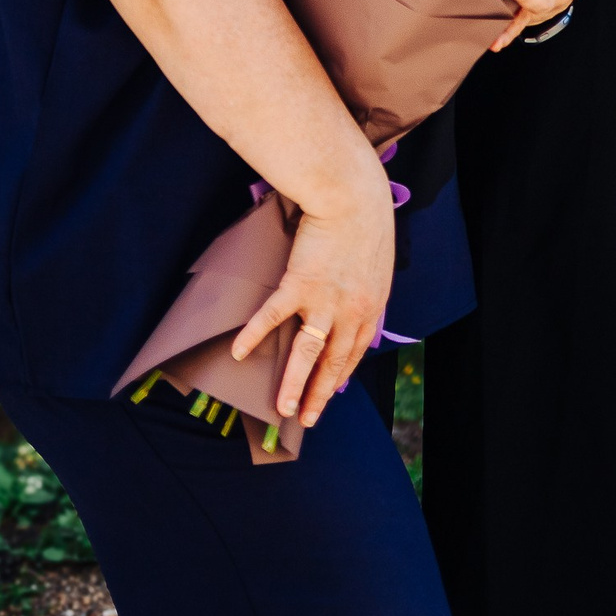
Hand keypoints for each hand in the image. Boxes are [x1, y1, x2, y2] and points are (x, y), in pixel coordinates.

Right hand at [231, 182, 394, 427]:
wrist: (353, 196)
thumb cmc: (367, 221)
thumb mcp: (377, 262)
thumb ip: (365, 287)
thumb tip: (354, 302)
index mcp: (370, 306)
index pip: (354, 351)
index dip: (340, 375)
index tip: (330, 393)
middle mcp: (350, 311)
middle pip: (332, 362)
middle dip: (318, 394)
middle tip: (306, 419)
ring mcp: (324, 301)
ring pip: (306, 353)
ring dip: (293, 384)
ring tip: (282, 409)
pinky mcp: (298, 284)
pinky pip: (272, 317)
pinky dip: (254, 335)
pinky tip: (239, 352)